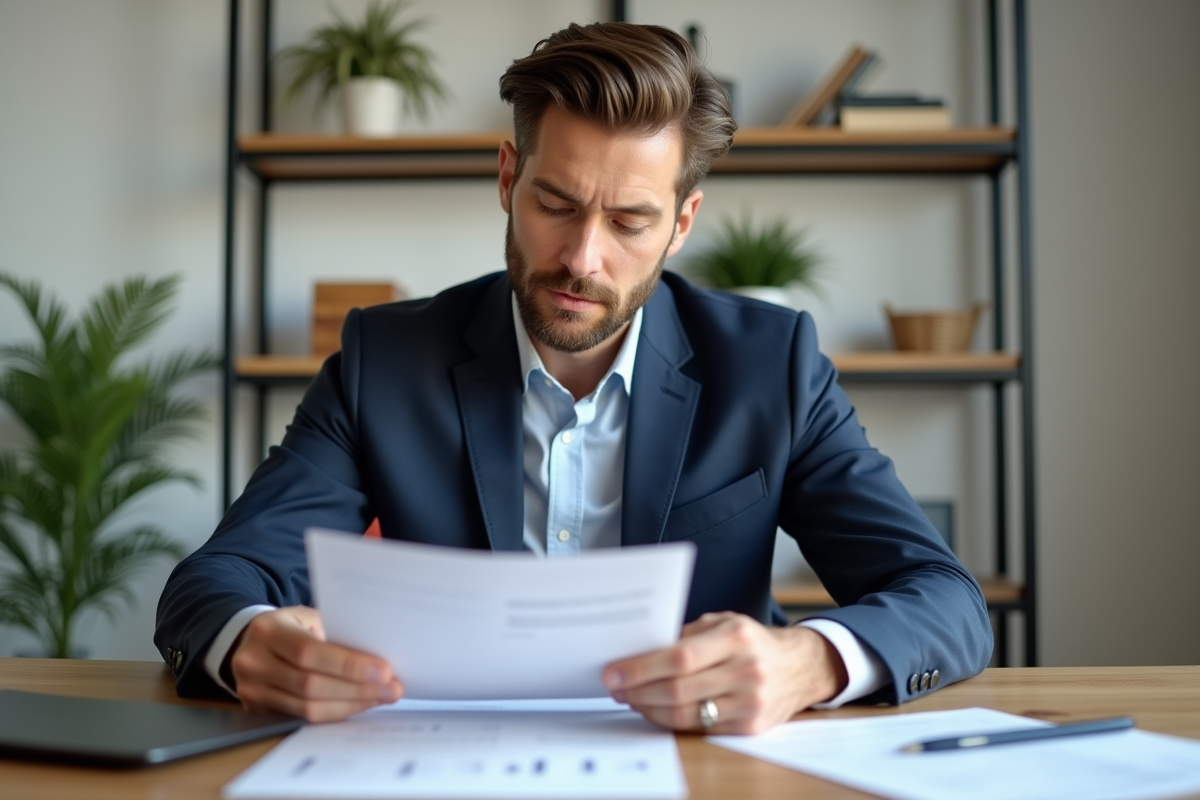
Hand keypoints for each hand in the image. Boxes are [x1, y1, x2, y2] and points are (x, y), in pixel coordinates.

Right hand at [230, 605, 402, 721]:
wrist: (252, 640)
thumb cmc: (291, 626)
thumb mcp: (308, 617)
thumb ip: (336, 634)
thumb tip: (379, 658)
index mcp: (268, 630)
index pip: (309, 653)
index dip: (348, 666)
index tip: (384, 671)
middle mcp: (253, 661)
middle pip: (310, 685)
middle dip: (357, 689)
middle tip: (391, 689)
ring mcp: (251, 689)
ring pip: (307, 708)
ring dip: (350, 705)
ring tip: (381, 698)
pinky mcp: (258, 710)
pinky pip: (303, 718)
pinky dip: (335, 713)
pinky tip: (358, 704)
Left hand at [602, 612, 847, 734]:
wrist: (800, 666)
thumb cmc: (753, 641)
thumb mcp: (724, 623)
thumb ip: (686, 636)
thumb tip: (639, 651)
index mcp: (736, 637)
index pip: (679, 657)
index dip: (641, 668)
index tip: (615, 673)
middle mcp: (746, 669)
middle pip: (678, 689)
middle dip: (638, 691)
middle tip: (616, 689)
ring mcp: (751, 701)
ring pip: (686, 714)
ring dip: (650, 709)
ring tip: (632, 699)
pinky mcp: (751, 726)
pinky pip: (701, 728)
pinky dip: (672, 721)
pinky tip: (657, 711)